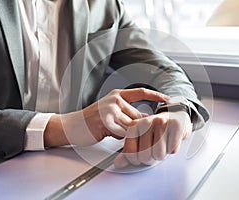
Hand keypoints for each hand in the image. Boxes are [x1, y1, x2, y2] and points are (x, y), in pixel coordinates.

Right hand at [44, 88, 168, 146]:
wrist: (71, 126)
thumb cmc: (91, 120)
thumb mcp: (110, 110)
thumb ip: (126, 113)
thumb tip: (145, 119)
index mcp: (117, 95)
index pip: (141, 92)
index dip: (156, 95)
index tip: (168, 99)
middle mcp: (115, 100)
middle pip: (138, 116)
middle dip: (137, 128)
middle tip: (126, 132)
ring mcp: (110, 109)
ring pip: (131, 127)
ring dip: (125, 134)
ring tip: (110, 130)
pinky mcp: (105, 121)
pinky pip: (122, 134)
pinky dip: (117, 137)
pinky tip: (105, 132)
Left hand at [113, 110, 192, 167]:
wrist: (175, 115)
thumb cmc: (157, 129)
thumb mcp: (140, 138)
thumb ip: (129, 151)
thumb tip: (118, 164)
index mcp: (134, 125)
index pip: (131, 153)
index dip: (136, 160)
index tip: (141, 155)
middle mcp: (146, 122)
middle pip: (145, 156)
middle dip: (151, 158)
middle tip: (154, 150)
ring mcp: (161, 122)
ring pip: (159, 154)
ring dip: (162, 155)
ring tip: (163, 145)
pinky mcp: (175, 125)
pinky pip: (173, 149)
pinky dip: (173, 149)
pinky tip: (171, 140)